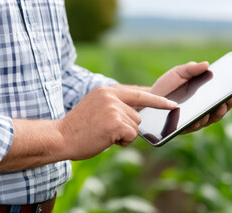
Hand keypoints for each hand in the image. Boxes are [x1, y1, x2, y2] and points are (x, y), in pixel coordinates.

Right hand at [58, 86, 176, 159]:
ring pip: (135, 126)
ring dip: (124, 135)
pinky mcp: (115, 123)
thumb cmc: (79, 127)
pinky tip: (107, 140)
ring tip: (104, 134)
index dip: (157, 100)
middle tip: (106, 130)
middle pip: (138, 115)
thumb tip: (138, 112)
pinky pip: (132, 135)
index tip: (172, 104)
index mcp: (107, 90)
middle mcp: (111, 96)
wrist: (60, 137)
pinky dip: (122, 142)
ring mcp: (114, 108)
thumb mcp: (96, 106)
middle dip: (128, 126)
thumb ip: (115, 104)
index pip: (138, 93)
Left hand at [150, 61, 231, 133]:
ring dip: (214, 115)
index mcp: (207, 97)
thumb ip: (192, 69)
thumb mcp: (179, 73)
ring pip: (208, 120)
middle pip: (220, 111)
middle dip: (226, 106)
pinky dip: (197, 123)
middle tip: (227, 100)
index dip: (231, 97)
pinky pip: (192, 127)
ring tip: (216, 108)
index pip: (224, 98)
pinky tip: (198, 119)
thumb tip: (206, 64)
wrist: (149, 98)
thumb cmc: (168, 85)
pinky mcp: (183, 127)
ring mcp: (195, 120)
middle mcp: (204, 110)